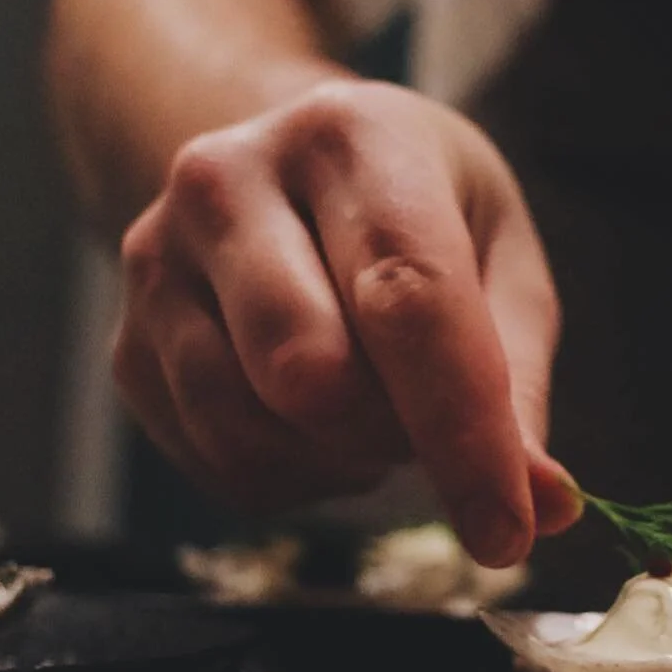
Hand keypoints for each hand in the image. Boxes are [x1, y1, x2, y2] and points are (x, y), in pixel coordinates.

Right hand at [112, 75, 580, 564]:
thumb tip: (546, 506)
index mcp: (350, 139)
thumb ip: (520, 379)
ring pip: (251, 432)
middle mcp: (228, 182)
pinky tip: (317, 420)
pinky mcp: (124, 339)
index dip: (463, 432)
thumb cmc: (420, 208)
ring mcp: (157, 261)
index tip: (507, 532)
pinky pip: (217, 464)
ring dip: (341, 459)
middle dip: (396, 433)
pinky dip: (293, 476)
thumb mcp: (498, 257)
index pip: (407, 299)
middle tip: (431, 410)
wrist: (291, 166)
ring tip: (375, 402)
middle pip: (312, 374)